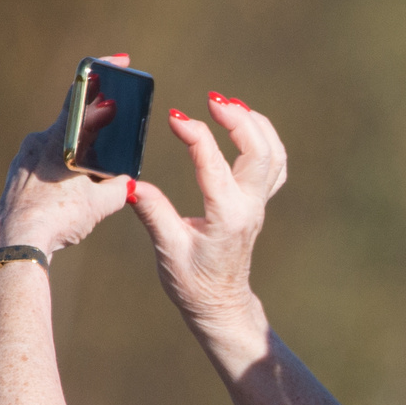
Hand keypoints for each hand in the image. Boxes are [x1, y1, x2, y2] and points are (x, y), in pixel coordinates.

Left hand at [0, 53, 134, 255]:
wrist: (15, 243)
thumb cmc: (57, 218)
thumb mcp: (100, 203)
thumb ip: (120, 187)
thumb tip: (127, 183)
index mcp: (60, 139)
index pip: (82, 95)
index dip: (101, 74)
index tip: (118, 60)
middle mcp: (38, 142)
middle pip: (74, 126)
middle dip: (98, 130)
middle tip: (117, 131)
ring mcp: (23, 159)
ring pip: (60, 148)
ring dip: (79, 156)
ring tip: (93, 179)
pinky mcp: (16, 178)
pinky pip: (45, 166)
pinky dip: (61, 173)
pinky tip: (70, 195)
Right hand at [126, 90, 288, 326]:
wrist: (221, 304)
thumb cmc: (193, 283)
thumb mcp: (168, 250)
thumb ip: (154, 214)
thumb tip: (131, 184)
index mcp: (225, 218)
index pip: (214, 166)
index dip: (197, 136)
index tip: (175, 117)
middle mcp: (249, 208)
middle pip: (261, 152)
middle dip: (240, 120)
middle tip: (213, 99)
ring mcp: (258, 205)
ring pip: (274, 156)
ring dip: (256, 125)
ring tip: (229, 104)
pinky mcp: (258, 204)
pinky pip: (274, 165)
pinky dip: (264, 139)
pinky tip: (245, 124)